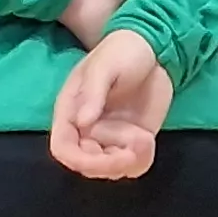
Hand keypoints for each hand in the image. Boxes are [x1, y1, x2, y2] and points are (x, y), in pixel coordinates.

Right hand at [48, 31, 172, 179]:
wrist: (154, 47)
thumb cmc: (122, 51)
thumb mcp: (105, 65)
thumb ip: (93, 93)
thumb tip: (82, 122)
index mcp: (70, 111)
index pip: (63, 148)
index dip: (79, 160)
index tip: (103, 158)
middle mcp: (86, 129)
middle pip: (87, 164)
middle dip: (109, 164)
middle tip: (133, 150)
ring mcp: (111, 136)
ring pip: (110, 169)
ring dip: (127, 163)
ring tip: (144, 140)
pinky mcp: (133, 139)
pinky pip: (133, 164)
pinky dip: (141, 161)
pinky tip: (149, 142)